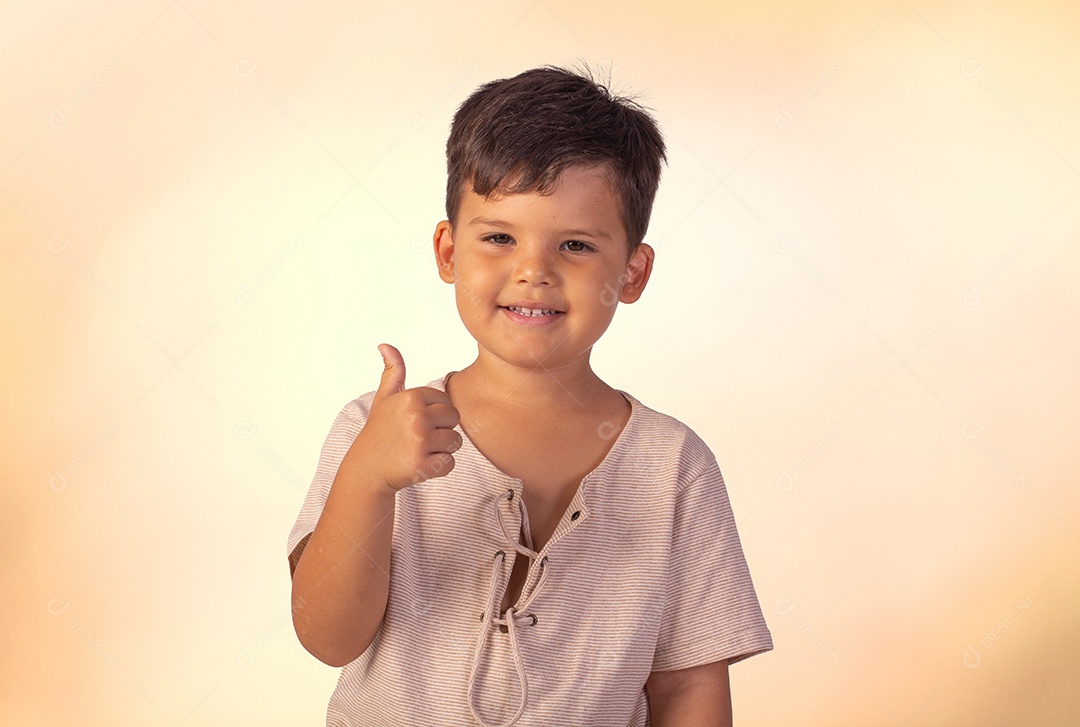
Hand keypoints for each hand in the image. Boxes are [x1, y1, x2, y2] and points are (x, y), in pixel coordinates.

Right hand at [349, 344, 461, 490]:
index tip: (415, 423)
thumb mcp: (384, 398)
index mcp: (412, 396)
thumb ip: (393, 371)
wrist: (367, 469)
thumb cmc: (379, 431)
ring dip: (441, 450)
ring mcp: (420, 441)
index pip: (447, 403)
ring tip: (419, 451)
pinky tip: (420, 464)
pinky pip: (450, 463)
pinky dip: (439, 468)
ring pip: (455, 442)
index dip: (435, 415)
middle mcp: (416, 416)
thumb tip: (384, 345)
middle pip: (454, 420)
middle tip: (419, 439)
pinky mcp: (423, 465)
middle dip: (442, 430)